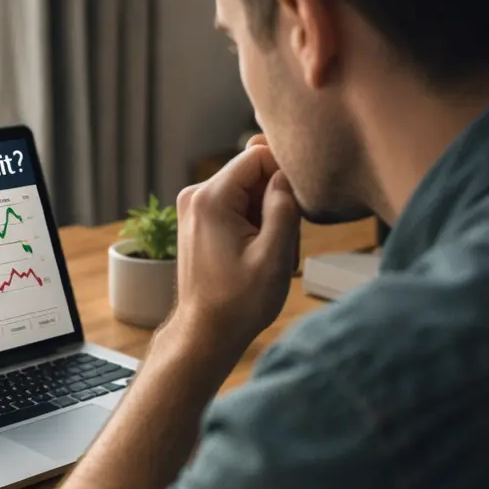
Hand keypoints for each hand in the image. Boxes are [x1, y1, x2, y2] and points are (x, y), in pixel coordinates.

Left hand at [166, 135, 300, 362]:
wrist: (206, 333)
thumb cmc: (239, 303)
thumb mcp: (274, 255)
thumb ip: (283, 205)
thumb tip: (286, 173)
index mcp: (210, 198)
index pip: (258, 154)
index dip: (285, 177)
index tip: (295, 212)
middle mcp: (195, 194)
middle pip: (253, 173)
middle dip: (276, 201)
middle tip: (280, 243)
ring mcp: (193, 207)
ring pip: (248, 192)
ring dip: (268, 217)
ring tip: (269, 255)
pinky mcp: (198, 220)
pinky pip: (236, 207)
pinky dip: (254, 225)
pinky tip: (257, 255)